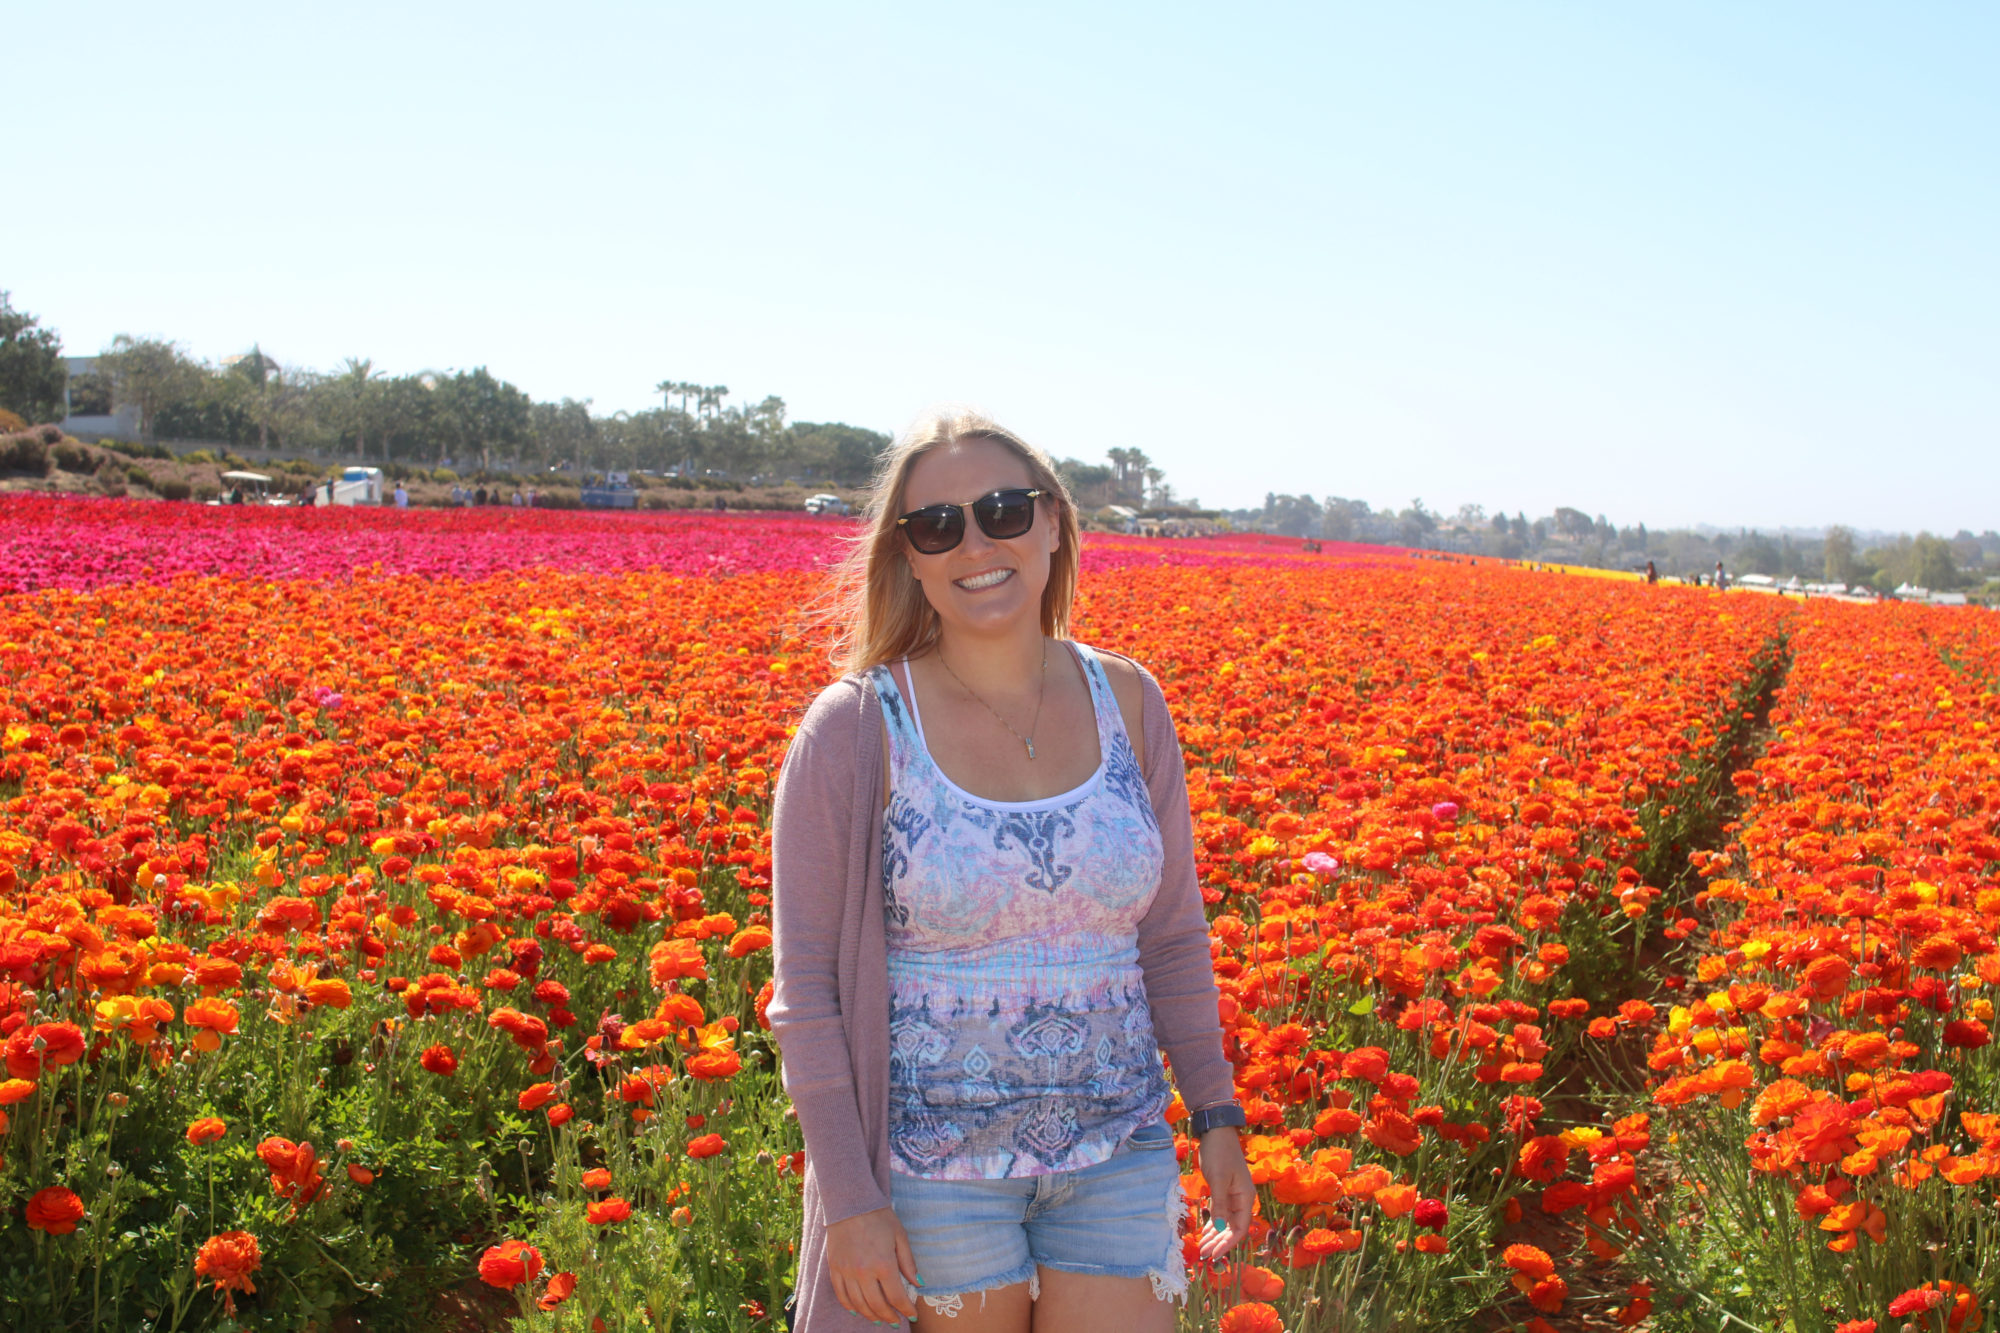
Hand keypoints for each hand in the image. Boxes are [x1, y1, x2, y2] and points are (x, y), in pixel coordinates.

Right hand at [826, 1206, 919, 1323]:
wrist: (850, 1203)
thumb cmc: (879, 1217)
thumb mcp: (900, 1236)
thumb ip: (908, 1262)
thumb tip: (919, 1283)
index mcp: (883, 1264)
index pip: (896, 1297)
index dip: (906, 1310)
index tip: (912, 1315)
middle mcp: (864, 1272)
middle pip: (877, 1305)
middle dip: (889, 1317)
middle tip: (896, 1321)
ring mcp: (847, 1272)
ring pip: (859, 1304)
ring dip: (870, 1315)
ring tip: (879, 1319)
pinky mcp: (834, 1268)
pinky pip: (841, 1295)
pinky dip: (850, 1306)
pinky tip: (857, 1310)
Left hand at [1195, 1128, 1254, 1262]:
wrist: (1216, 1132)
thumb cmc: (1219, 1154)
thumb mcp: (1218, 1179)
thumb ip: (1220, 1204)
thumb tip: (1220, 1228)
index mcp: (1245, 1197)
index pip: (1240, 1228)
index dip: (1228, 1244)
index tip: (1215, 1255)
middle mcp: (1242, 1199)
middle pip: (1232, 1228)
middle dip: (1219, 1242)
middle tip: (1204, 1254)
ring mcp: (1233, 1195)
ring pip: (1225, 1222)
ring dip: (1215, 1235)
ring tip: (1202, 1247)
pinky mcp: (1223, 1190)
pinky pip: (1220, 1212)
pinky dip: (1213, 1223)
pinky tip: (1204, 1232)